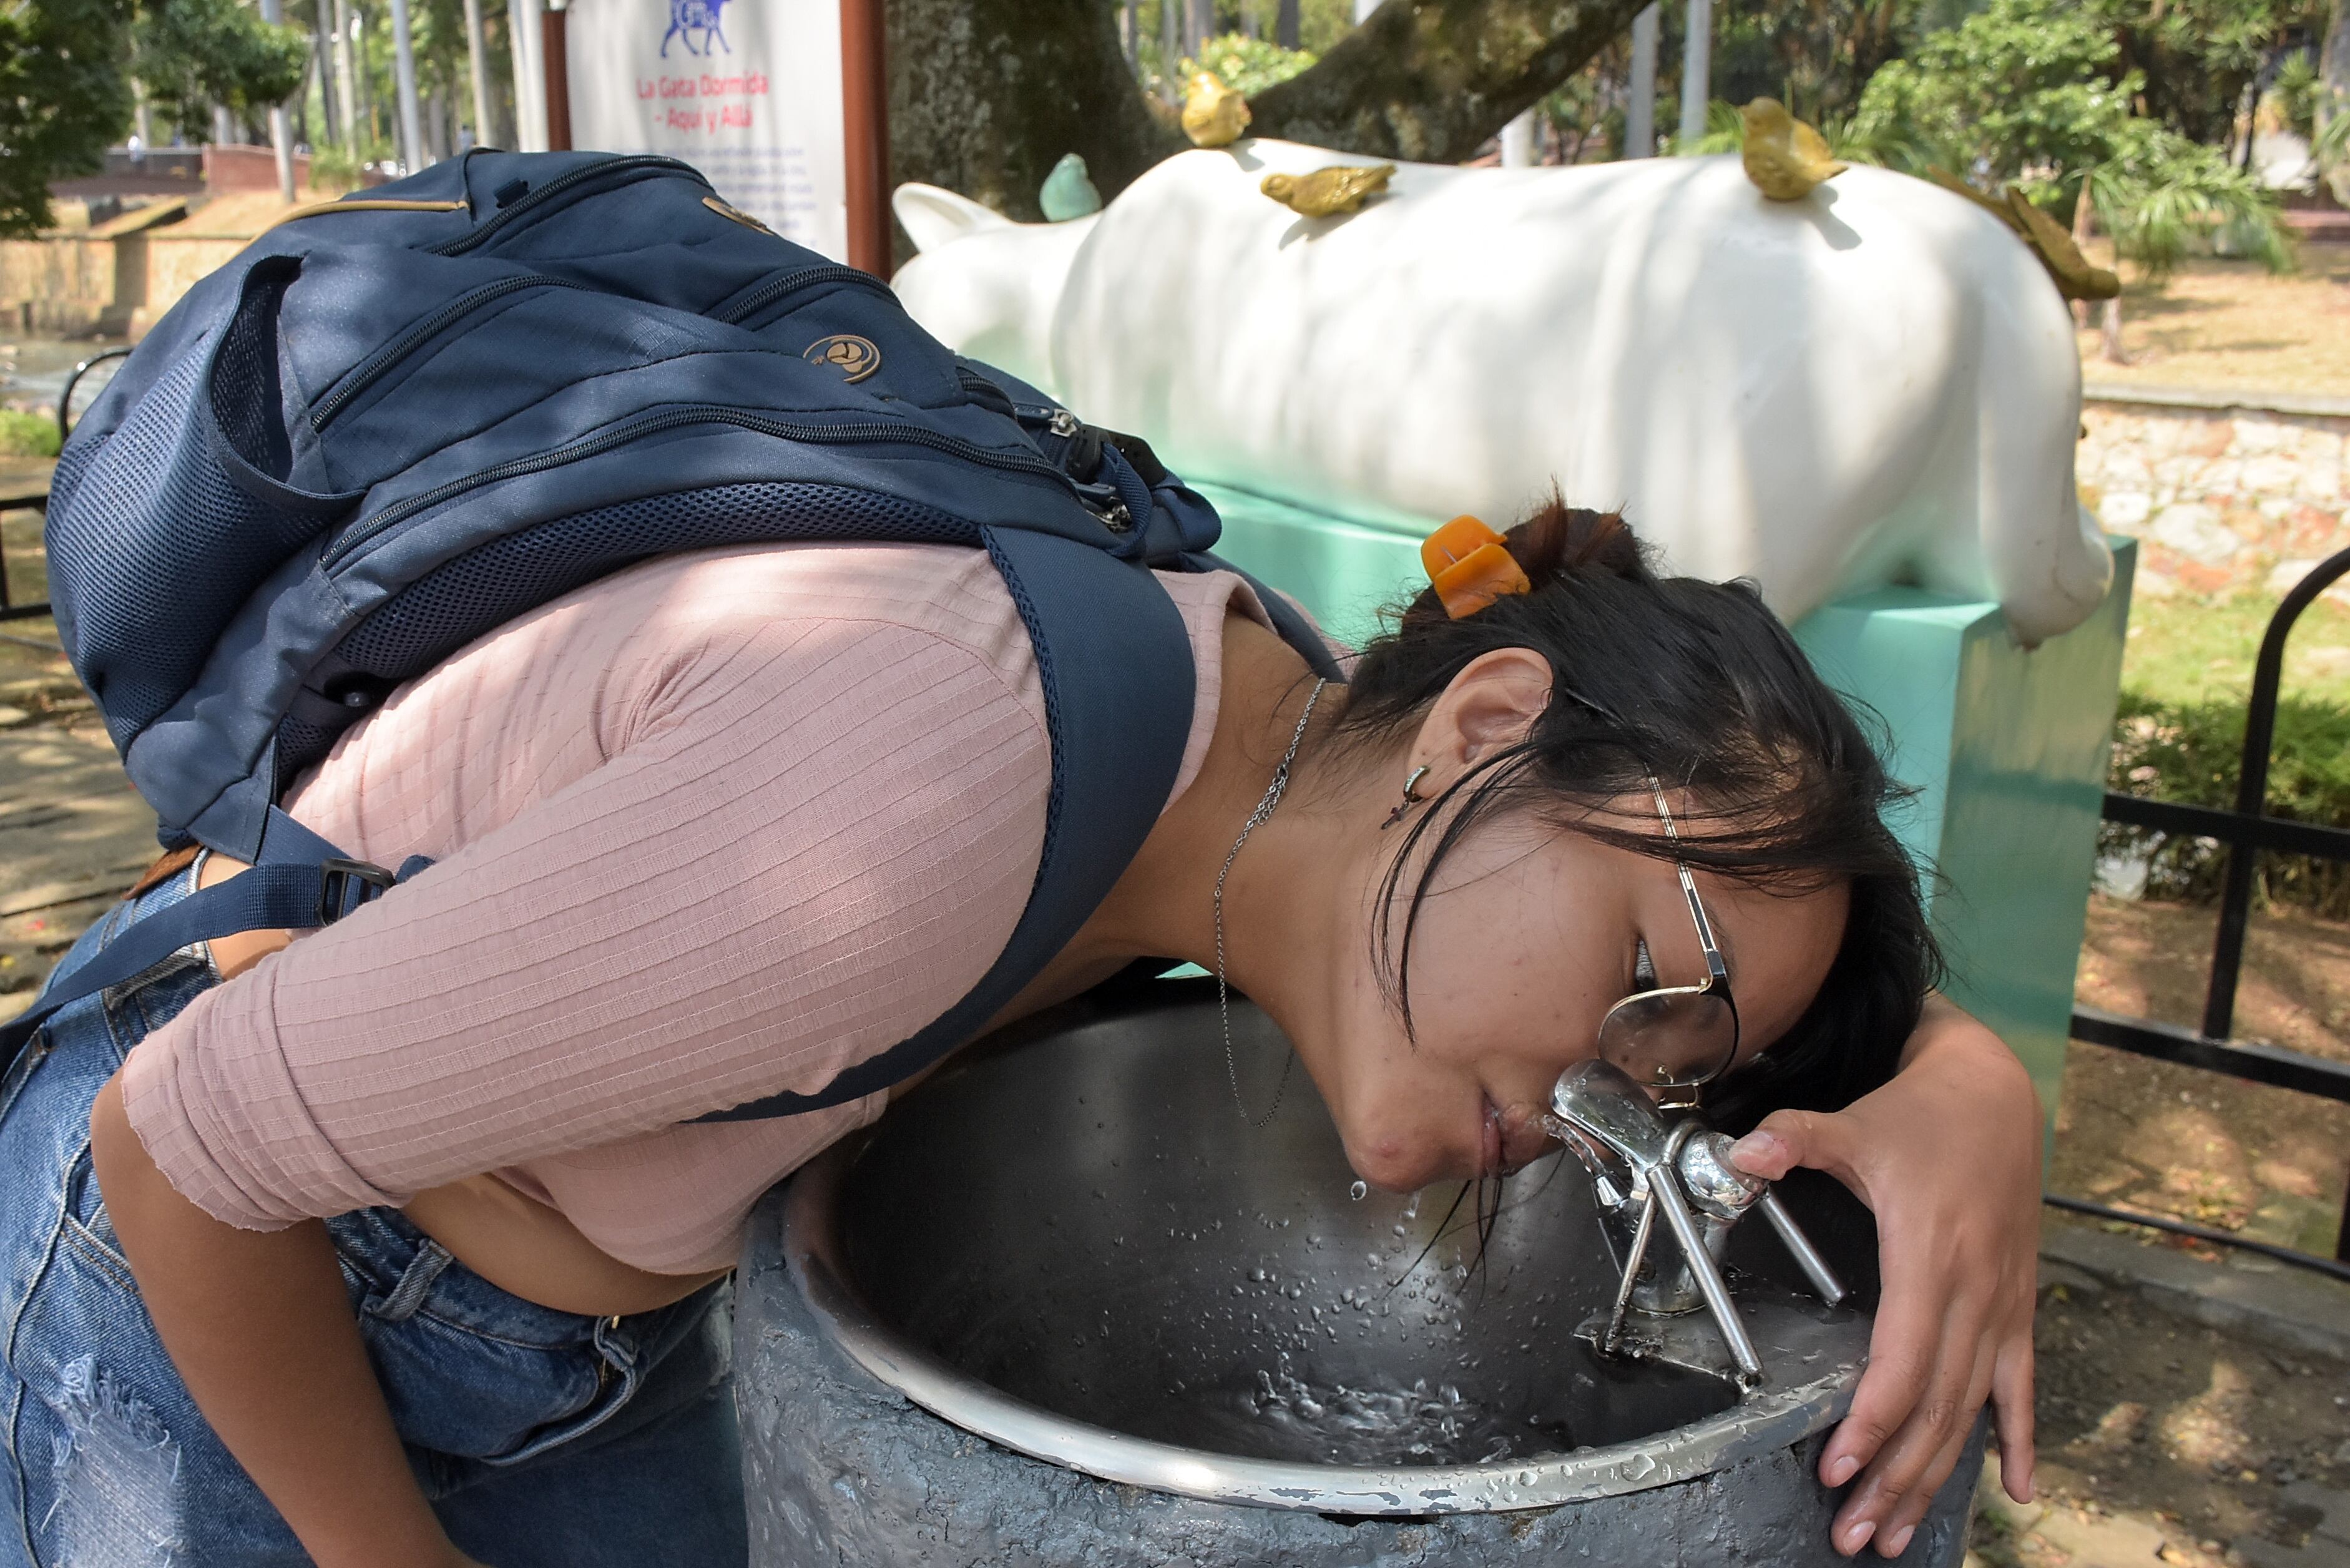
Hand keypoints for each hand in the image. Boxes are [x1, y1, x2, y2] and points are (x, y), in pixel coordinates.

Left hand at [1727, 998, 2039, 1557]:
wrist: (1996, 1097)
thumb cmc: (1921, 1116)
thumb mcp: (1854, 1124)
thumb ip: (1795, 1139)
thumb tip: (1744, 1153)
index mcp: (1928, 1257)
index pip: (1903, 1365)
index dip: (1871, 1423)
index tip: (1837, 1468)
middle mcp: (1974, 1293)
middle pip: (1936, 1409)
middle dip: (1894, 1478)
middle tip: (1856, 1534)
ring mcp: (2002, 1305)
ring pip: (1971, 1413)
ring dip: (1937, 1477)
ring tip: (1897, 1531)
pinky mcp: (2019, 1307)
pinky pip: (2022, 1386)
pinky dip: (2019, 1440)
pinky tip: (2019, 1492)